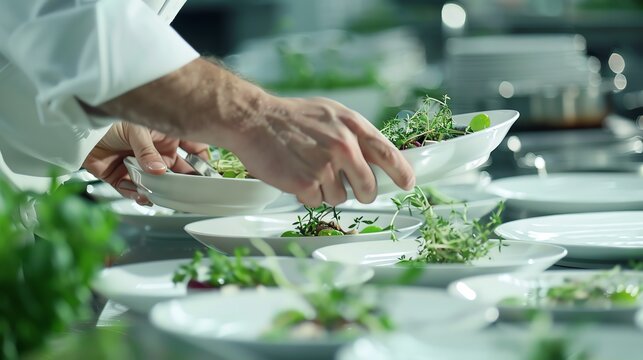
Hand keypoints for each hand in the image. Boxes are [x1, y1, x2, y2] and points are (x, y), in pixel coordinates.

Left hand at [83, 122, 208, 203]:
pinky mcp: (121, 176)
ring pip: (156, 184)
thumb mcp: (136, 130)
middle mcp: (156, 152)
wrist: (77, 127)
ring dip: (157, 191)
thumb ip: (148, 152)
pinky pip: (133, 190)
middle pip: (177, 172)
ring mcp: (139, 165)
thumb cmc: (109, 117)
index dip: (202, 163)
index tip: (208, 176)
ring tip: (155, 193)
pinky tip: (137, 192)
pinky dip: (135, 194)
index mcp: (167, 137)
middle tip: (184, 193)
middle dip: (180, 183)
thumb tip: (159, 171)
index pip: (193, 151)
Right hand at [231, 96, 414, 206]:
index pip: (388, 154)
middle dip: (361, 192)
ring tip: (309, 171)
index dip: (401, 172)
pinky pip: (316, 202)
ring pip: (340, 198)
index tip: (408, 183)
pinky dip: (307, 195)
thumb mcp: (331, 114)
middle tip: (350, 188)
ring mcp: (324, 166)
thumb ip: (354, 134)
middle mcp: (343, 146)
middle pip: (368, 186)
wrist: (253, 119)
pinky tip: (296, 177)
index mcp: (352, 126)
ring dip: (327, 191)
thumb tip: (375, 157)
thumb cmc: (291, 117)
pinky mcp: (305, 183)